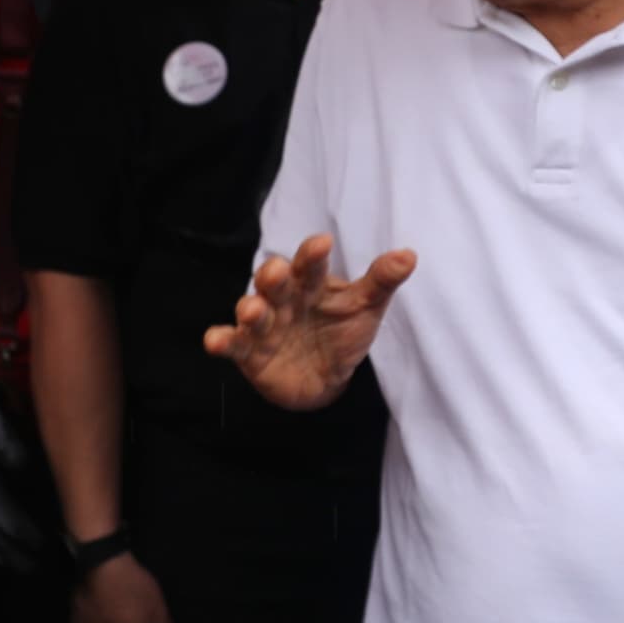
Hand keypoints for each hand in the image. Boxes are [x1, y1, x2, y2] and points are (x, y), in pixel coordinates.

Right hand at [205, 232, 413, 411]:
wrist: (325, 379)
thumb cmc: (343, 333)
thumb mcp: (365, 309)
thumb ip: (382, 281)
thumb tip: (409, 256)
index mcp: (311, 284)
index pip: (311, 265)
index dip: (313, 255)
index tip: (322, 244)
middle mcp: (283, 299)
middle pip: (274, 283)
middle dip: (273, 277)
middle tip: (277, 273)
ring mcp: (264, 325)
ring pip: (252, 311)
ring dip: (249, 309)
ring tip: (252, 311)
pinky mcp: (248, 352)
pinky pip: (233, 344)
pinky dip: (221, 341)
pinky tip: (214, 341)